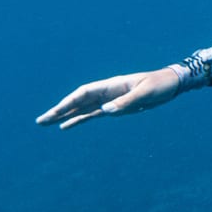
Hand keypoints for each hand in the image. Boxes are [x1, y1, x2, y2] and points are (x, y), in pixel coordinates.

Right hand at [36, 68, 181, 129]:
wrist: (172, 85)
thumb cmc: (159, 85)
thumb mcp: (145, 93)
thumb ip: (126, 102)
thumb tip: (104, 111)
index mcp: (111, 85)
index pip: (84, 93)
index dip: (69, 102)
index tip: (56, 112)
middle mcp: (106, 92)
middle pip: (77, 102)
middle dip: (59, 110)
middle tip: (40, 121)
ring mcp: (109, 101)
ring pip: (81, 109)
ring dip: (64, 116)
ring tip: (45, 123)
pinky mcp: (114, 109)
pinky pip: (92, 115)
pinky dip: (78, 120)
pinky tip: (66, 126)